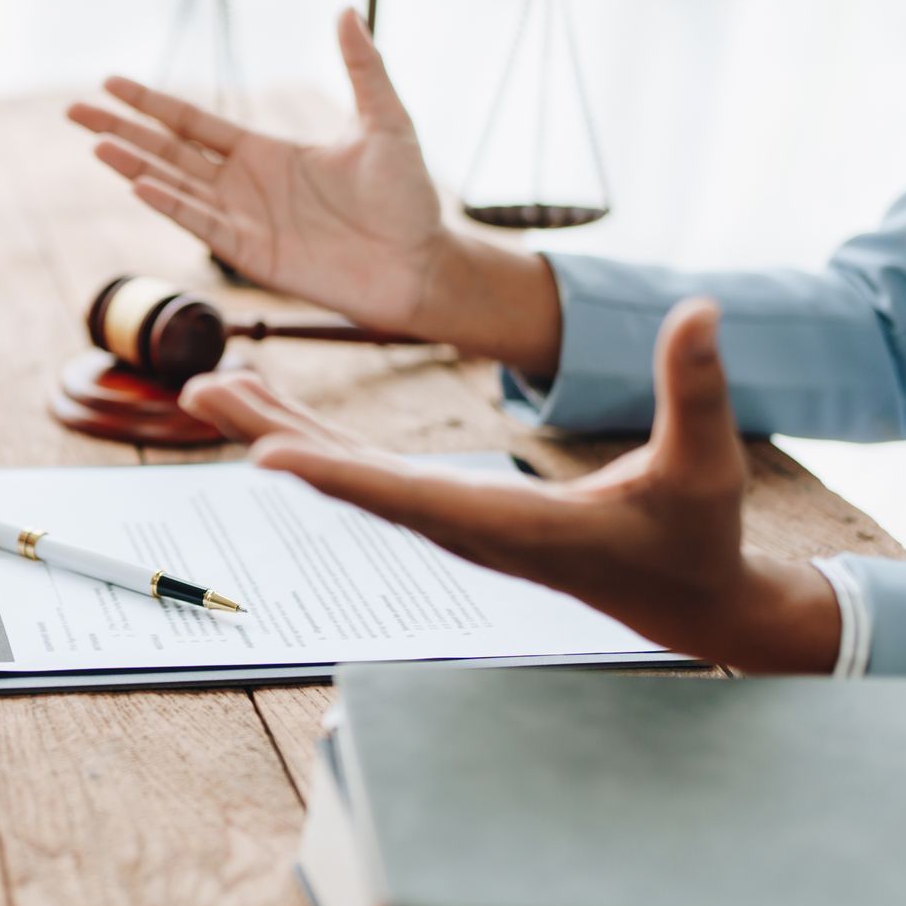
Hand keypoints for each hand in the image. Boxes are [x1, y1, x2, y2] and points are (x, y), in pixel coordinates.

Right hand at [69, 8, 562, 375]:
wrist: (421, 263)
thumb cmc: (408, 197)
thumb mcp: (385, 121)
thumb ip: (362, 67)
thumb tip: (346, 9)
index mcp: (265, 152)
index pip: (193, 122)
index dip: (152, 103)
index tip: (110, 83)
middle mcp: (243, 185)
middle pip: (168, 151)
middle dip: (121, 131)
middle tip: (73, 112)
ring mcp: (243, 221)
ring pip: (174, 187)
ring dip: (133, 166)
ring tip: (94, 145)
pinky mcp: (251, 256)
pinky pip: (201, 226)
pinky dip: (169, 206)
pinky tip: (137, 184)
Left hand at [178, 299, 841, 672]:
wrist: (686, 597)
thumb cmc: (694, 536)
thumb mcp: (708, 464)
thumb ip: (697, 390)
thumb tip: (698, 308)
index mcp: (507, 528)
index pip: (407, 500)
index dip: (335, 479)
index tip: (265, 461)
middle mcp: (458, 528)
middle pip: (347, 481)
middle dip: (271, 437)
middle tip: (197, 390)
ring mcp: (445, 520)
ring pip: (343, 472)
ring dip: (276, 430)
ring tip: (209, 387)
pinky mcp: (446, 507)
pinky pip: (362, 471)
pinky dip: (313, 441)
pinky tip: (273, 416)